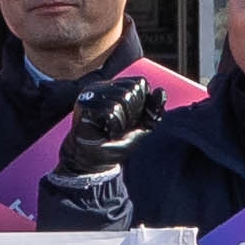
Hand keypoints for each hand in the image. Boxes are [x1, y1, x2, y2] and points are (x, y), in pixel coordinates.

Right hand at [52, 74, 171, 181]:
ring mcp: (91, 94)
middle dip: (132, 114)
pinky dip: (114, 127)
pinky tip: (105, 132)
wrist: (94, 161)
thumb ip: (154, 108)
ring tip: (111, 130)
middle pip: (132, 90)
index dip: (142, 104)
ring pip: (122, 99)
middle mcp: (102, 86)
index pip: (139, 83)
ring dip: (122, 122)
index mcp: (115, 87)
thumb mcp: (143, 125)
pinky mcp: (84, 105)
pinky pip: (111, 110)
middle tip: (119, 127)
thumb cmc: (117, 142)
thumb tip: (160, 91)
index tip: (130, 120)